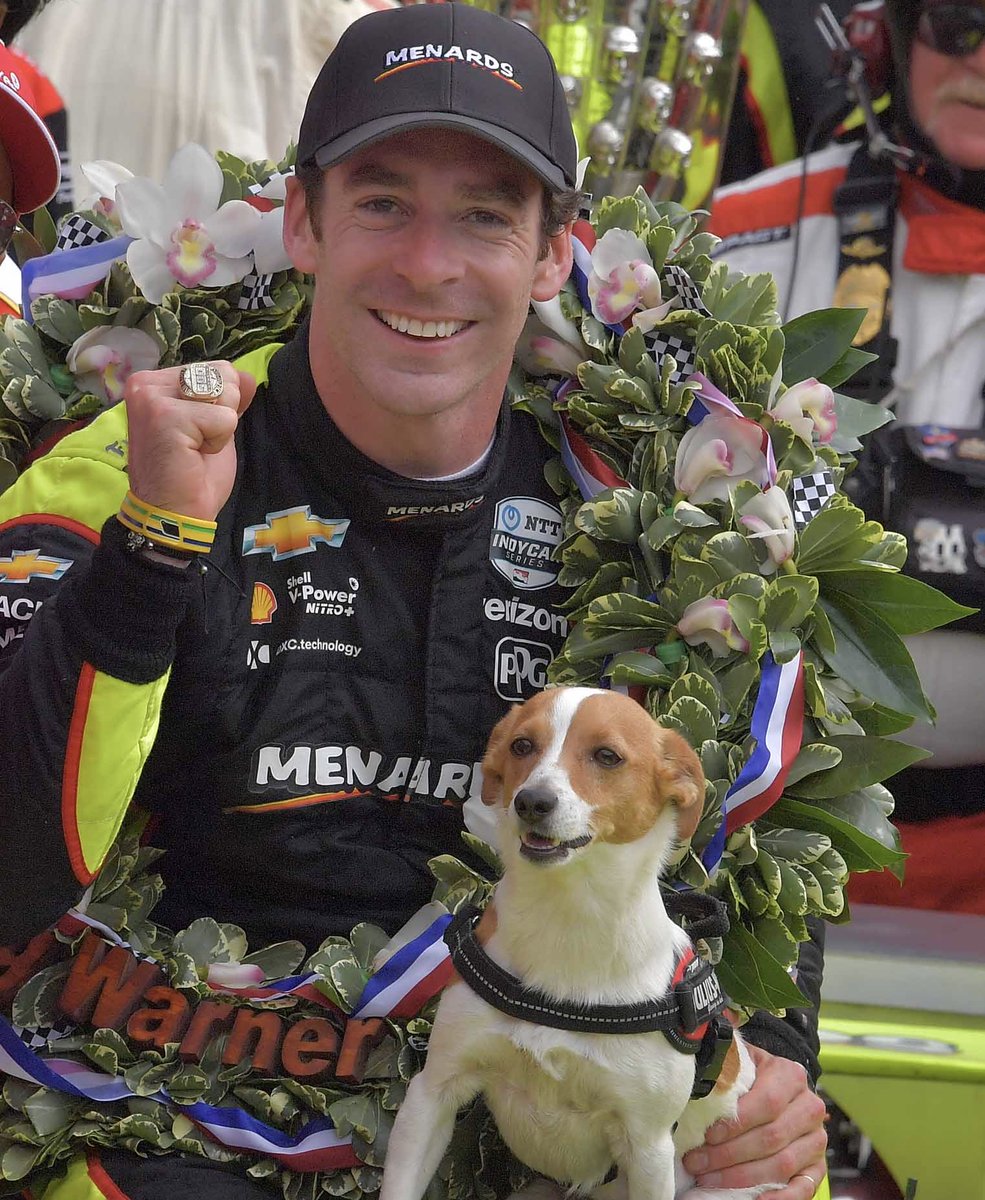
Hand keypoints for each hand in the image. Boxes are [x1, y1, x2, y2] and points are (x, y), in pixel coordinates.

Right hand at [124, 362, 256, 521]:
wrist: (174, 513)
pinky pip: (224, 418)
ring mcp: (152, 397)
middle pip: (222, 374)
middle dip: (223, 412)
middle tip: (197, 442)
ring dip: (220, 427)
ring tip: (195, 447)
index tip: (196, 433)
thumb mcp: (216, 427)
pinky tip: (193, 454)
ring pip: (224, 392)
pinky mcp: (165, 415)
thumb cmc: (192, 475)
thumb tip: (246, 375)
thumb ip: (228, 398)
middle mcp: (145, 383)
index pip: (215, 369)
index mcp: (154, 382)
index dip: (221, 405)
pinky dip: (219, 441)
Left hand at [681, 1045, 827, 1196]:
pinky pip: (803, 1188)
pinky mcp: (817, 1166)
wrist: (779, 1085)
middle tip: (697, 1162)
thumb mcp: (740, 1060)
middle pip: (770, 1138)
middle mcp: (810, 1108)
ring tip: (709, 1178)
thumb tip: (698, 1081)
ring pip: (781, 1164)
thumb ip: (726, 1068)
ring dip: (742, 1177)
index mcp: (791, 1076)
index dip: (736, 1123)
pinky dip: (780, 1199)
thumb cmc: (751, 1075)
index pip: (767, 1103)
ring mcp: (816, 1140)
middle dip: (728, 1154)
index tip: (707, 1135)